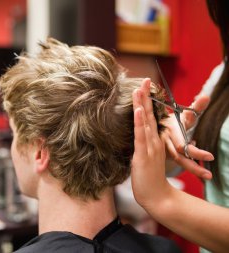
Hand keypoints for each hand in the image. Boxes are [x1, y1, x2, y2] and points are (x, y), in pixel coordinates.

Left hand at [131, 78, 171, 207]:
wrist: (157, 197)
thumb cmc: (149, 178)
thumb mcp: (146, 158)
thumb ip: (143, 146)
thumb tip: (137, 138)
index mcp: (153, 141)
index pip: (150, 117)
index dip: (147, 102)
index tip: (143, 87)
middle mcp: (153, 141)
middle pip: (150, 115)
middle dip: (146, 97)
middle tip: (145, 80)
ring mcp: (149, 147)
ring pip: (146, 122)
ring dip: (142, 105)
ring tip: (139, 89)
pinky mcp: (143, 156)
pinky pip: (141, 136)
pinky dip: (140, 123)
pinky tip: (139, 111)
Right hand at [161, 95, 213, 179]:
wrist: (152, 123)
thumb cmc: (173, 120)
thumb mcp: (184, 115)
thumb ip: (196, 107)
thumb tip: (206, 97)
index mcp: (170, 132)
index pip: (183, 146)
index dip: (196, 152)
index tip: (210, 157)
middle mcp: (165, 142)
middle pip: (180, 157)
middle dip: (194, 166)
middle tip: (209, 175)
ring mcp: (163, 150)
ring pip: (178, 161)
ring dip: (193, 168)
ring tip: (208, 176)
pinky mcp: (163, 156)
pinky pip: (176, 160)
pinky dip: (187, 162)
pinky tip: (197, 167)